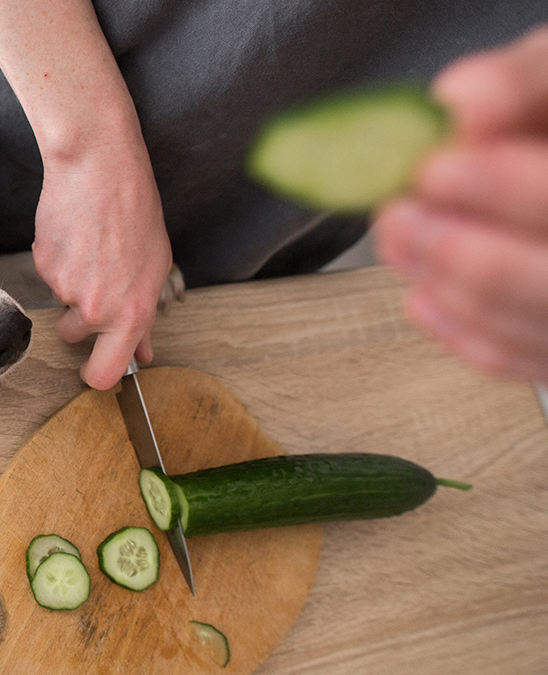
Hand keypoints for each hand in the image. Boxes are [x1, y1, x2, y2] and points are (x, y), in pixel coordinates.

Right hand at [34, 139, 173, 390]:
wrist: (99, 169)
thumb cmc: (136, 212)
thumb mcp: (154, 268)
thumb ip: (144, 318)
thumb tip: (143, 352)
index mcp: (131, 314)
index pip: (104, 373)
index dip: (96, 375)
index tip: (93, 368)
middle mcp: (95, 308)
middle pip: (72, 336)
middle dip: (77, 320)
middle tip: (94, 282)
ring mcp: (64, 288)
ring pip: (60, 300)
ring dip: (70, 283)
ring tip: (90, 247)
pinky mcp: (41, 265)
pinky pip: (47, 273)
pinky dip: (58, 258)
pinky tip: (75, 233)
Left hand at [374, 25, 547, 381]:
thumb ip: (521, 83)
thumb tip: (462, 101)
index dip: (507, 189)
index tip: (435, 168)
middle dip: (464, 252)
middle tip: (398, 214)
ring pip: (532, 323)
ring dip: (448, 285)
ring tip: (396, 239)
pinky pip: (518, 358)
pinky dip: (460, 330)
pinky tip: (421, 293)